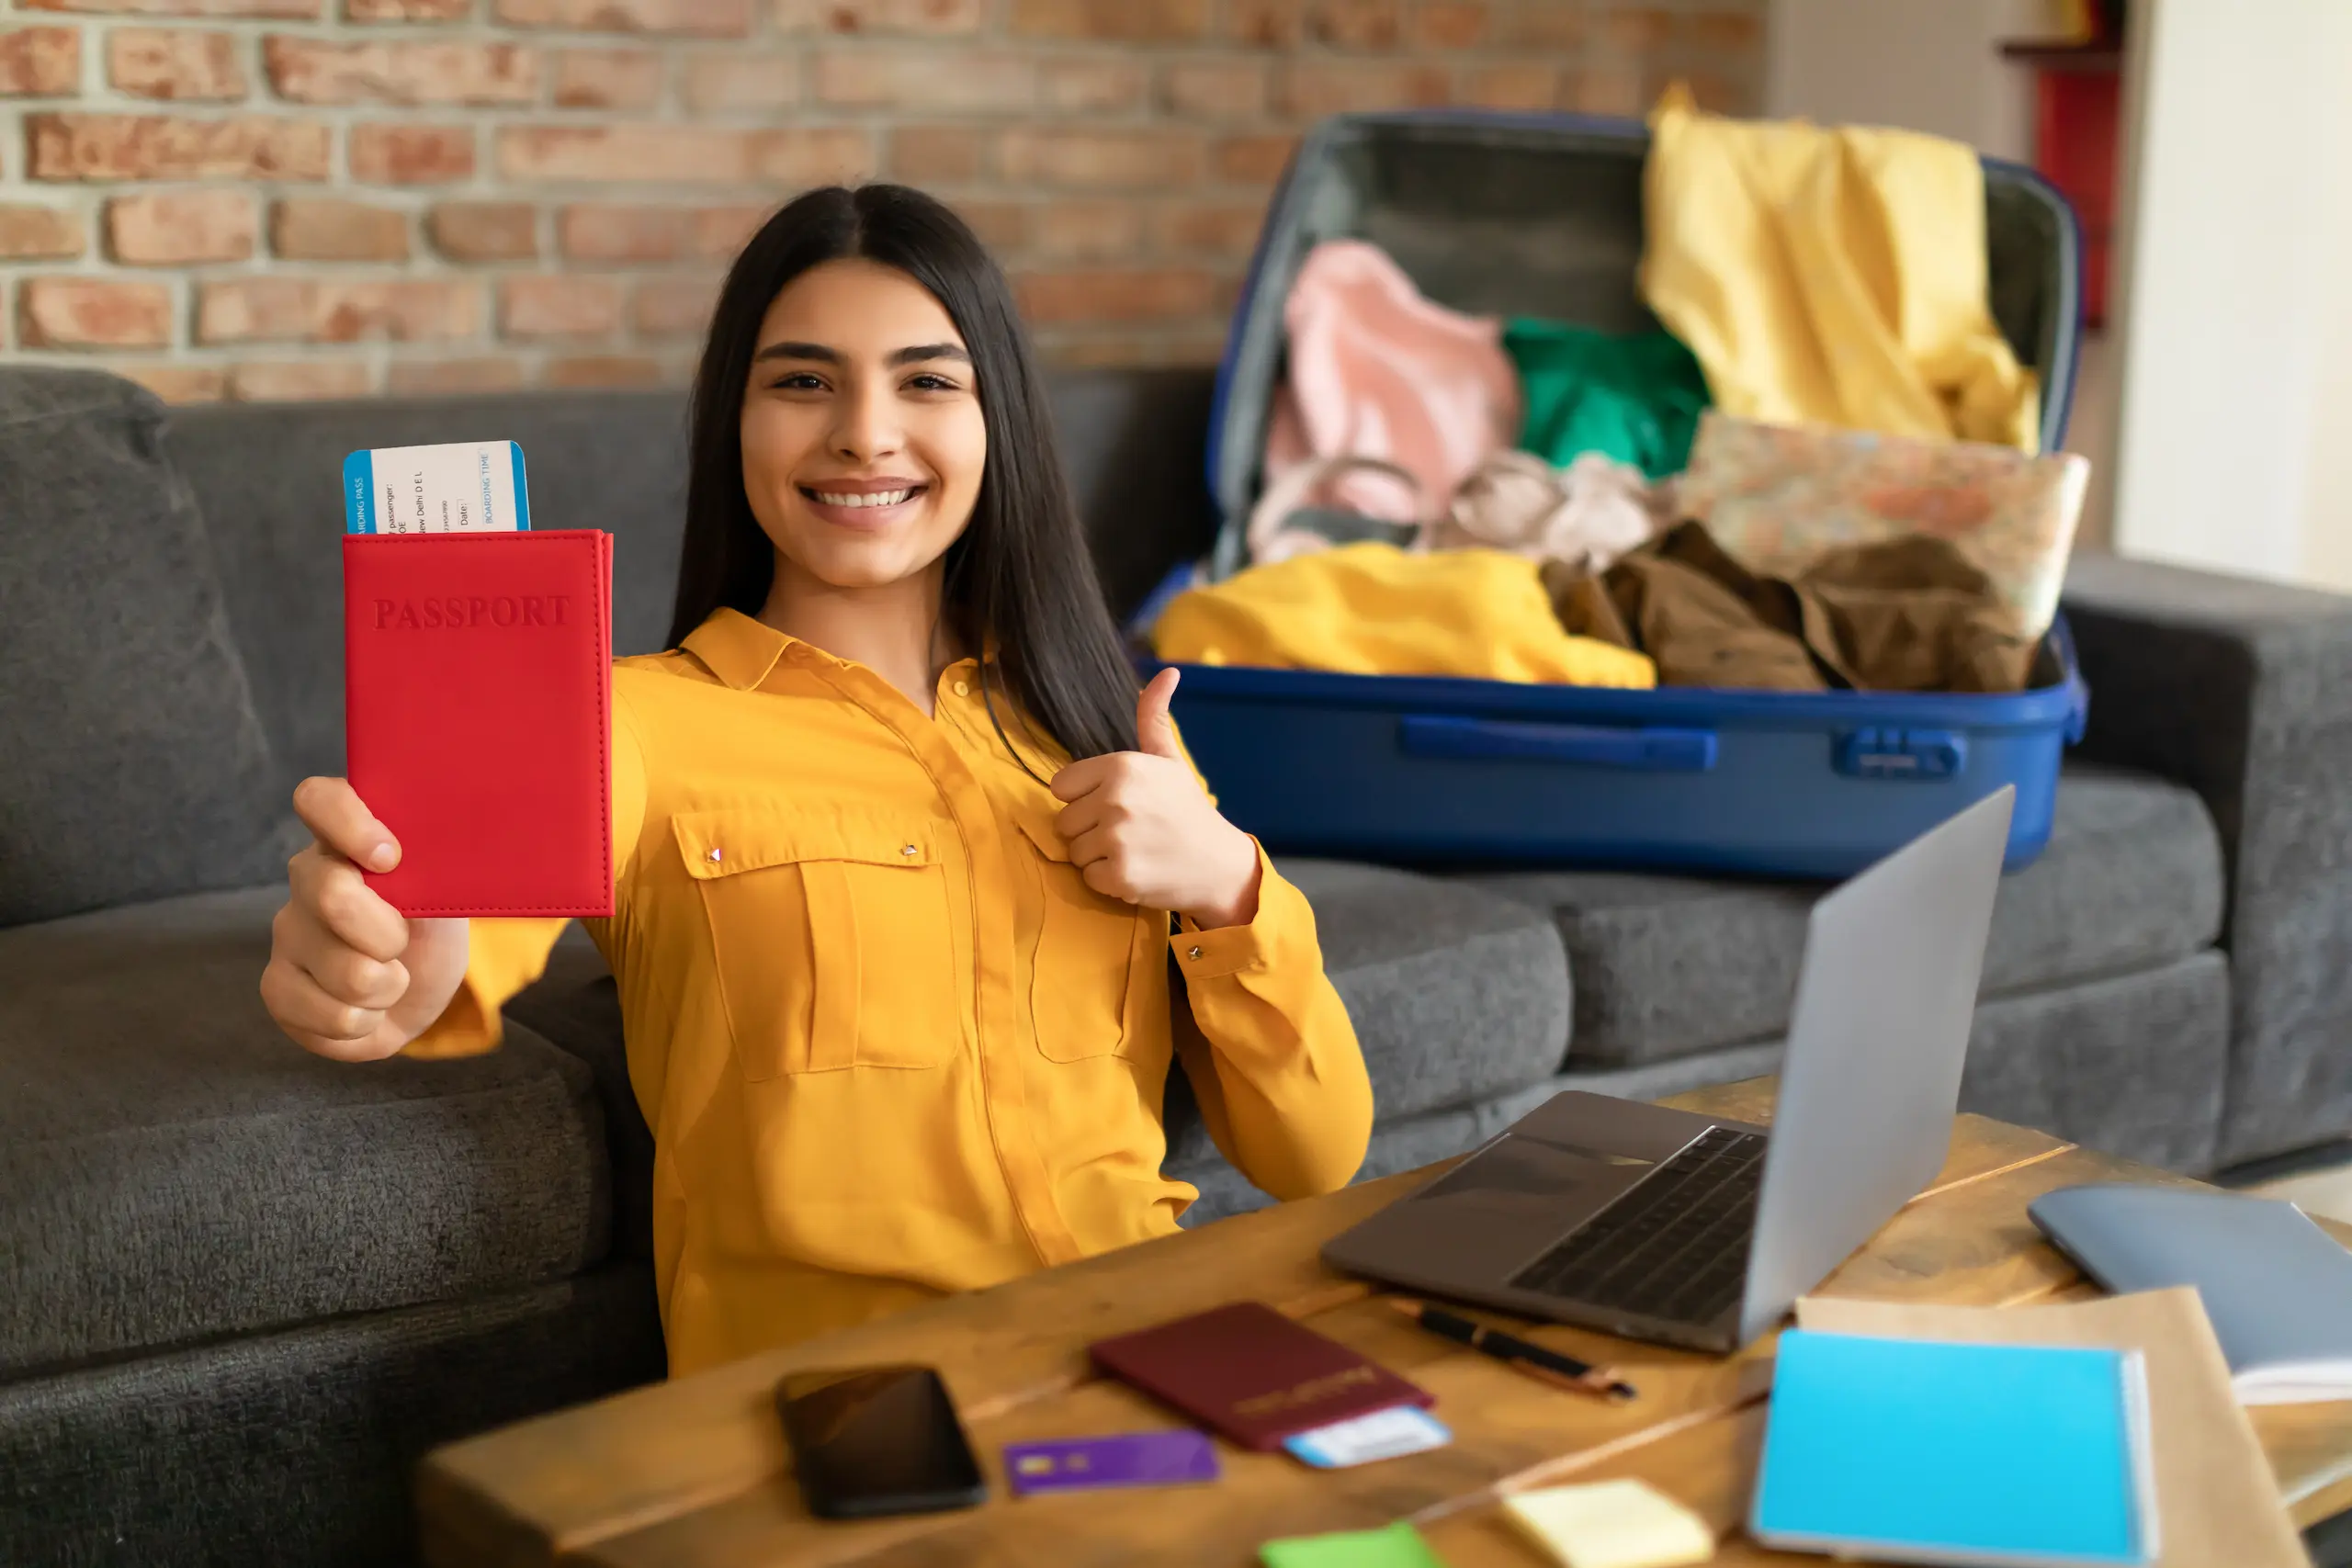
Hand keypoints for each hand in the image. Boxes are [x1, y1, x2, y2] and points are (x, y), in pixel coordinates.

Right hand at [259, 777, 470, 1061]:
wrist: (418, 987)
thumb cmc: (431, 925)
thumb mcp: (449, 887)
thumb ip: (435, 863)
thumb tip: (428, 854)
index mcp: (348, 839)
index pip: (319, 799)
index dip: (349, 823)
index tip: (392, 858)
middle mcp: (307, 878)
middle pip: (331, 894)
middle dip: (388, 935)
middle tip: (402, 941)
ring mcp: (287, 932)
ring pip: (345, 971)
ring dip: (388, 988)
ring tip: (391, 978)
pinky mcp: (277, 986)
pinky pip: (328, 1017)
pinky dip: (366, 1024)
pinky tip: (367, 1009)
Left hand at [1049, 668, 1262, 928]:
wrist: (1219, 864)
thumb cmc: (1187, 809)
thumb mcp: (1169, 759)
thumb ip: (1153, 716)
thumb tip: (1167, 672)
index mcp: (1121, 767)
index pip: (1060, 786)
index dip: (1083, 798)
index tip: (1112, 804)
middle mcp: (1116, 800)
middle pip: (1064, 822)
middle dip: (1089, 830)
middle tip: (1127, 831)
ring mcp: (1117, 839)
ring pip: (1074, 852)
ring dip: (1098, 856)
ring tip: (1133, 850)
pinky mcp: (1119, 875)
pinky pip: (1088, 878)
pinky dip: (1108, 881)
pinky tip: (1136, 870)